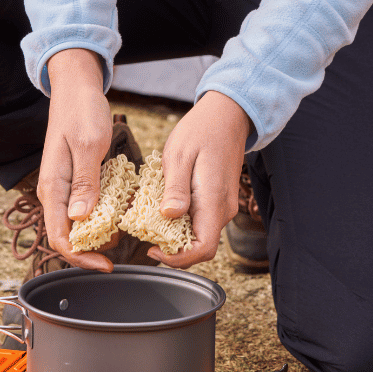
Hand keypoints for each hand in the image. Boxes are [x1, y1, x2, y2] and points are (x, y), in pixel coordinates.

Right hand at [37, 48, 115, 270]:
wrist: (76, 88)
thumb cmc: (81, 111)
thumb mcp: (88, 143)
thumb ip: (84, 181)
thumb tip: (81, 219)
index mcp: (54, 186)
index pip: (60, 237)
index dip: (81, 257)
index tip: (106, 265)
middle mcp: (56, 190)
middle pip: (69, 234)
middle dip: (93, 248)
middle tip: (121, 247)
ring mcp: (66, 184)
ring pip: (79, 222)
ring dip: (99, 231)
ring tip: (124, 228)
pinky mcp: (77, 177)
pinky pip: (87, 204)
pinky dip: (103, 211)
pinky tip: (120, 207)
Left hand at [147, 91, 252, 267]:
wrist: (227, 113)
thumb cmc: (202, 129)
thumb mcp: (180, 154)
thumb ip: (175, 187)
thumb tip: (168, 215)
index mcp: (213, 200)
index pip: (202, 249)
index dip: (177, 258)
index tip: (152, 249)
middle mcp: (223, 208)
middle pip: (200, 246)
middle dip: (172, 247)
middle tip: (146, 230)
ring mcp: (224, 204)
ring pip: (200, 234)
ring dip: (176, 233)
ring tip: (152, 214)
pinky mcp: (220, 199)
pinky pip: (202, 220)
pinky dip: (183, 220)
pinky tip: (167, 202)